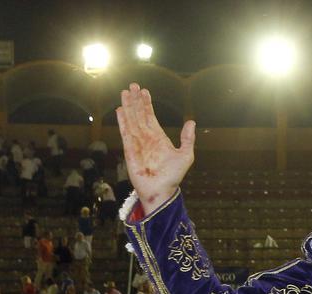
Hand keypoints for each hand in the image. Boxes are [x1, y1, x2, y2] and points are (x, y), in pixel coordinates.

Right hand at [115, 82, 195, 212]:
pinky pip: (125, 132)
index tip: (144, 91)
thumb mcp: (185, 155)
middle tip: (132, 85)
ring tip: (125, 92)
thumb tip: (191, 121)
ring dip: (128, 106)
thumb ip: (187, 139)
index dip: (147, 104)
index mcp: (159, 137)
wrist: (162, 190)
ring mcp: (137, 143)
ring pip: (131, 120)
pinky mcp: (130, 150)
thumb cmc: (174, 176)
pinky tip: (120, 110)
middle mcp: (146, 137)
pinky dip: (122, 121)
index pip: (150, 116)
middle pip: (139, 114)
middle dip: (136, 100)